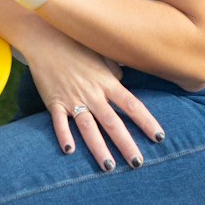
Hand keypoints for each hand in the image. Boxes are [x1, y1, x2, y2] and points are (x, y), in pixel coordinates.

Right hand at [23, 25, 165, 171]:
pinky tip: (70, 151)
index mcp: (106, 82)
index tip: (160, 138)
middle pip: (112, 122)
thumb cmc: (75, 46)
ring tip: (108, 166)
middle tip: (137, 163)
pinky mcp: (54, 101)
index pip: (131, 105)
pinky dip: (64, 135)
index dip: (146, 122)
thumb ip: (114, 71)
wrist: (45, 38)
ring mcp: (72, 98)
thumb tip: (123, 82)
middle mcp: (92, 93)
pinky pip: (59, 121)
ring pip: (88, 127)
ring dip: (98, 147)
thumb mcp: (100, 55)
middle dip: (125, 143)